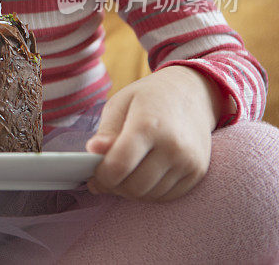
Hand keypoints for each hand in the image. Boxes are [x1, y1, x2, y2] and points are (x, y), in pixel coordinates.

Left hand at [85, 65, 221, 201]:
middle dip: (113, 186)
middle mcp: (173, 146)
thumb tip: (93, 151)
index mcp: (149, 125)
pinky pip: (166, 196)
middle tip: (104, 176)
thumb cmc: (149, 97)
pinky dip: (149, 192)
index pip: (119, 165)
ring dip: (130, 191)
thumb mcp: (120, 103)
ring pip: (150, 195)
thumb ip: (106, 131)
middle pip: (134, 186)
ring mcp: (189, 161)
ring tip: (122, 174)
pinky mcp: (198, 172)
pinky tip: (141, 175)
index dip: (101, 175)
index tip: (93, 172)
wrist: (192, 93)